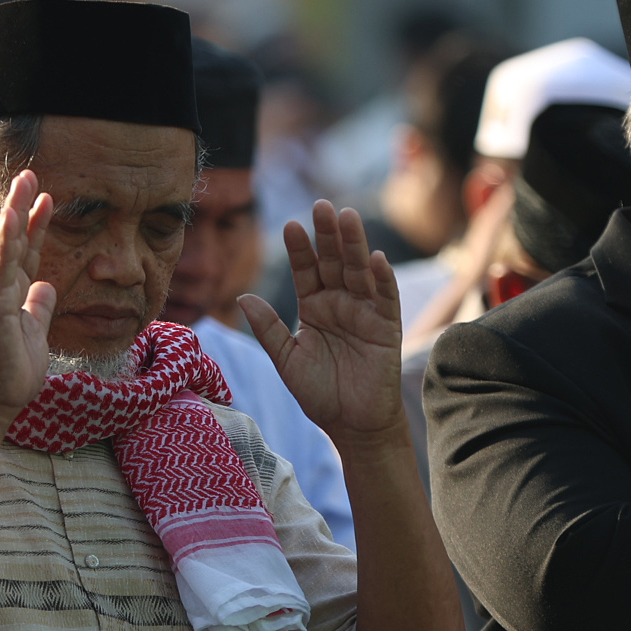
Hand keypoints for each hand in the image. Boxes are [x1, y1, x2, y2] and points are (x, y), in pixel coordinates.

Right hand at [0, 170, 54, 424]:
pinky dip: (6, 242)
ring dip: (14, 213)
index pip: (25, 251)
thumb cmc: (11, 370)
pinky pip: (1, 268)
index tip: (46, 198)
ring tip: (24, 183)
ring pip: (5, 246)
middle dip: (22, 206)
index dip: (35, 224)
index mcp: (9, 293)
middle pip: (13, 240)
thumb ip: (38, 307)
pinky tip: (12, 219)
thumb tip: (46, 286)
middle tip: (31, 173)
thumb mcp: (35, 332)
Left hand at [241, 201, 404, 442]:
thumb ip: (268, 329)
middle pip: (333, 262)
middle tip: (321, 205)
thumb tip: (242, 296)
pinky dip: (383, 278)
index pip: (306, 271)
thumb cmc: (320, 394)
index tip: (290, 225)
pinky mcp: (387, 327)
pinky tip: (377, 258)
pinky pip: (386, 298)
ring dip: (355, 245)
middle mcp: (340, 303)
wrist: (352, 425)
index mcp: (314, 308)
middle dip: (327, 235)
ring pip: (359, 271)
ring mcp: (365, 312)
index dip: (299, 249)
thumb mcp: (286, 360)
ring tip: (347, 217)